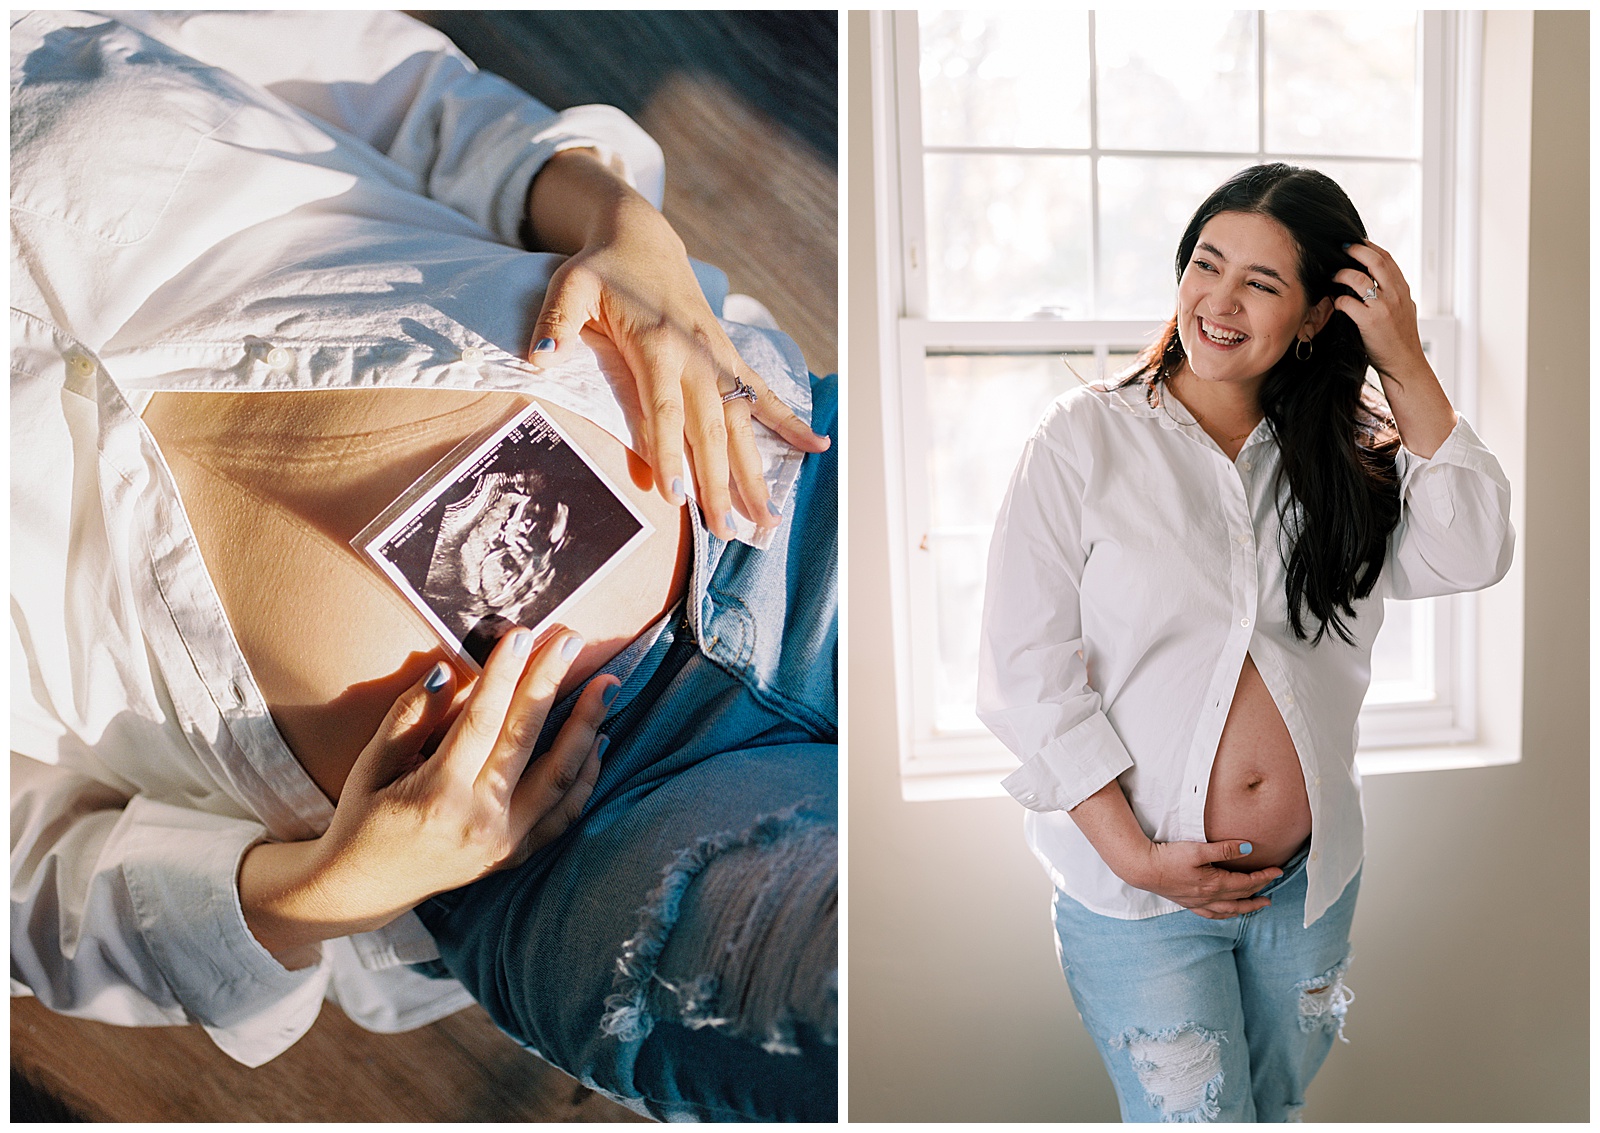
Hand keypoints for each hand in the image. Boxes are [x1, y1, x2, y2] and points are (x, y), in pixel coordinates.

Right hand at [241, 626, 610, 958]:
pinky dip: (587, 776)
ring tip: (607, 685)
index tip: (521, 634)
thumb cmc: (364, 816)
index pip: (480, 722)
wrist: (367, 887)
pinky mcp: (518, 854)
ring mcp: (504, 842)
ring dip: (587, 726)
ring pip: (560, 777)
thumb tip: (444, 672)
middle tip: (571, 640)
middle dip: (550, 684)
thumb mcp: (369, 766)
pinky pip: (565, 813)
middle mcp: (478, 820)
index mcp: (435, 794)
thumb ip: (406, 719)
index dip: (503, 675)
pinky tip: (600, 739)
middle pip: (526, 740)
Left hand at [524, 152, 827, 540]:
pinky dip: (789, 422)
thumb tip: (540, 355)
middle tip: (726, 530)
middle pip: (710, 429)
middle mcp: (695, 356)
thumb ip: (557, 319)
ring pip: (741, 424)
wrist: (641, 237)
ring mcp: (717, 359)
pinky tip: (815, 448)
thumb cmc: (602, 267)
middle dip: (720, 483)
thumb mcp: (571, 284)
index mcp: (657, 344)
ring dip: (755, 471)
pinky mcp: (727, 358)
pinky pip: (763, 395)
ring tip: (767, 518)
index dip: (671, 453)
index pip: (664, 410)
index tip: (676, 497)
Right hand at [1123, 839, 1281, 919]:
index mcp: (1215, 884)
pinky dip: (1225, 914)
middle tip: (1274, 887)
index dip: (1264, 876)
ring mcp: (1199, 903)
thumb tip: (1248, 849)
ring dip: (1247, 907)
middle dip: (1260, 891)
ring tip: (1259, 905)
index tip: (1278, 870)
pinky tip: (1227, 912)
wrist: (1143, 869)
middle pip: (1242, 897)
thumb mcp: (1198, 849)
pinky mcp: (1188, 903)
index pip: (1246, 882)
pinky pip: (1213, 914)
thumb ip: (1224, 849)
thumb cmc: (1169, 857)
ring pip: (1230, 909)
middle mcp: (1210, 897)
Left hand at [1331, 239, 1455, 456]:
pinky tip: (1334, 302)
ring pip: (1360, 279)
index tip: (1355, 242)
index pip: (1387, 259)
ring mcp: (1384, 308)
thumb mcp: (1402, 312)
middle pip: (1376, 261)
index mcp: (1403, 290)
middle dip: (1356, 250)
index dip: (1370, 248)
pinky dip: (1338, 300)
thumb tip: (1375, 282)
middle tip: (1340, 247)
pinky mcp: (1371, 322)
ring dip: (1342, 274)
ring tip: (1332, 275)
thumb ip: (1392, 295)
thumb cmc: (1398, 342)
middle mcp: (1396, 295)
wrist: (1405, 366)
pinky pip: (1348, 303)